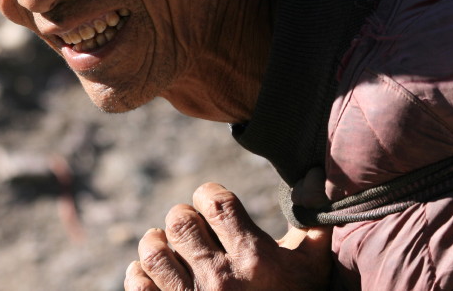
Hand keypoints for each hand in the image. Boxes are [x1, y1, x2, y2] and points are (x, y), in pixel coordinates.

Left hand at [124, 182, 332, 290]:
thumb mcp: (314, 263)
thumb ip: (313, 218)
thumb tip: (313, 173)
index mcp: (255, 258)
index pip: (216, 201)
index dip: (210, 193)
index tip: (214, 203)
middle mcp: (221, 279)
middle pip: (180, 221)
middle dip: (185, 216)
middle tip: (195, 227)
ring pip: (153, 251)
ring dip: (158, 241)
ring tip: (170, 245)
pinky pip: (138, 285)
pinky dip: (140, 273)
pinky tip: (158, 273)